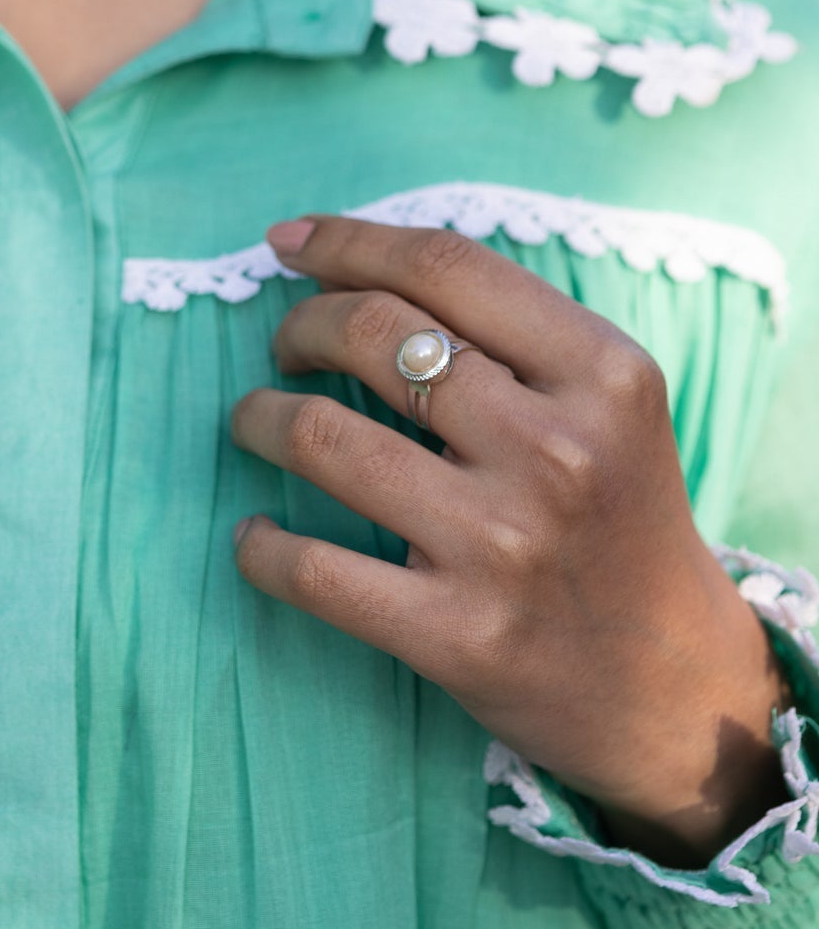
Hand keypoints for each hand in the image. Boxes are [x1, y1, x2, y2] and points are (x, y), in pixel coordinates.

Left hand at [230, 213, 790, 865]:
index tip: (289, 246)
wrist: (674, 685)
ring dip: (260, 418)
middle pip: (372, 334)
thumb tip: (351, 267)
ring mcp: (504, 544)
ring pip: (322, 438)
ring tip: (257, 423)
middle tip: (285, 349)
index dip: (348, 243)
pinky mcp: (456, 634)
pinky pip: (310, 569)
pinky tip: (255, 534)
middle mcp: (557, 451)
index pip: (445, 269)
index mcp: (603, 375)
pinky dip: (258, 545)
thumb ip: (509, 338)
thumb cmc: (615, 522)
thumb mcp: (606, 408)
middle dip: (300, 327)